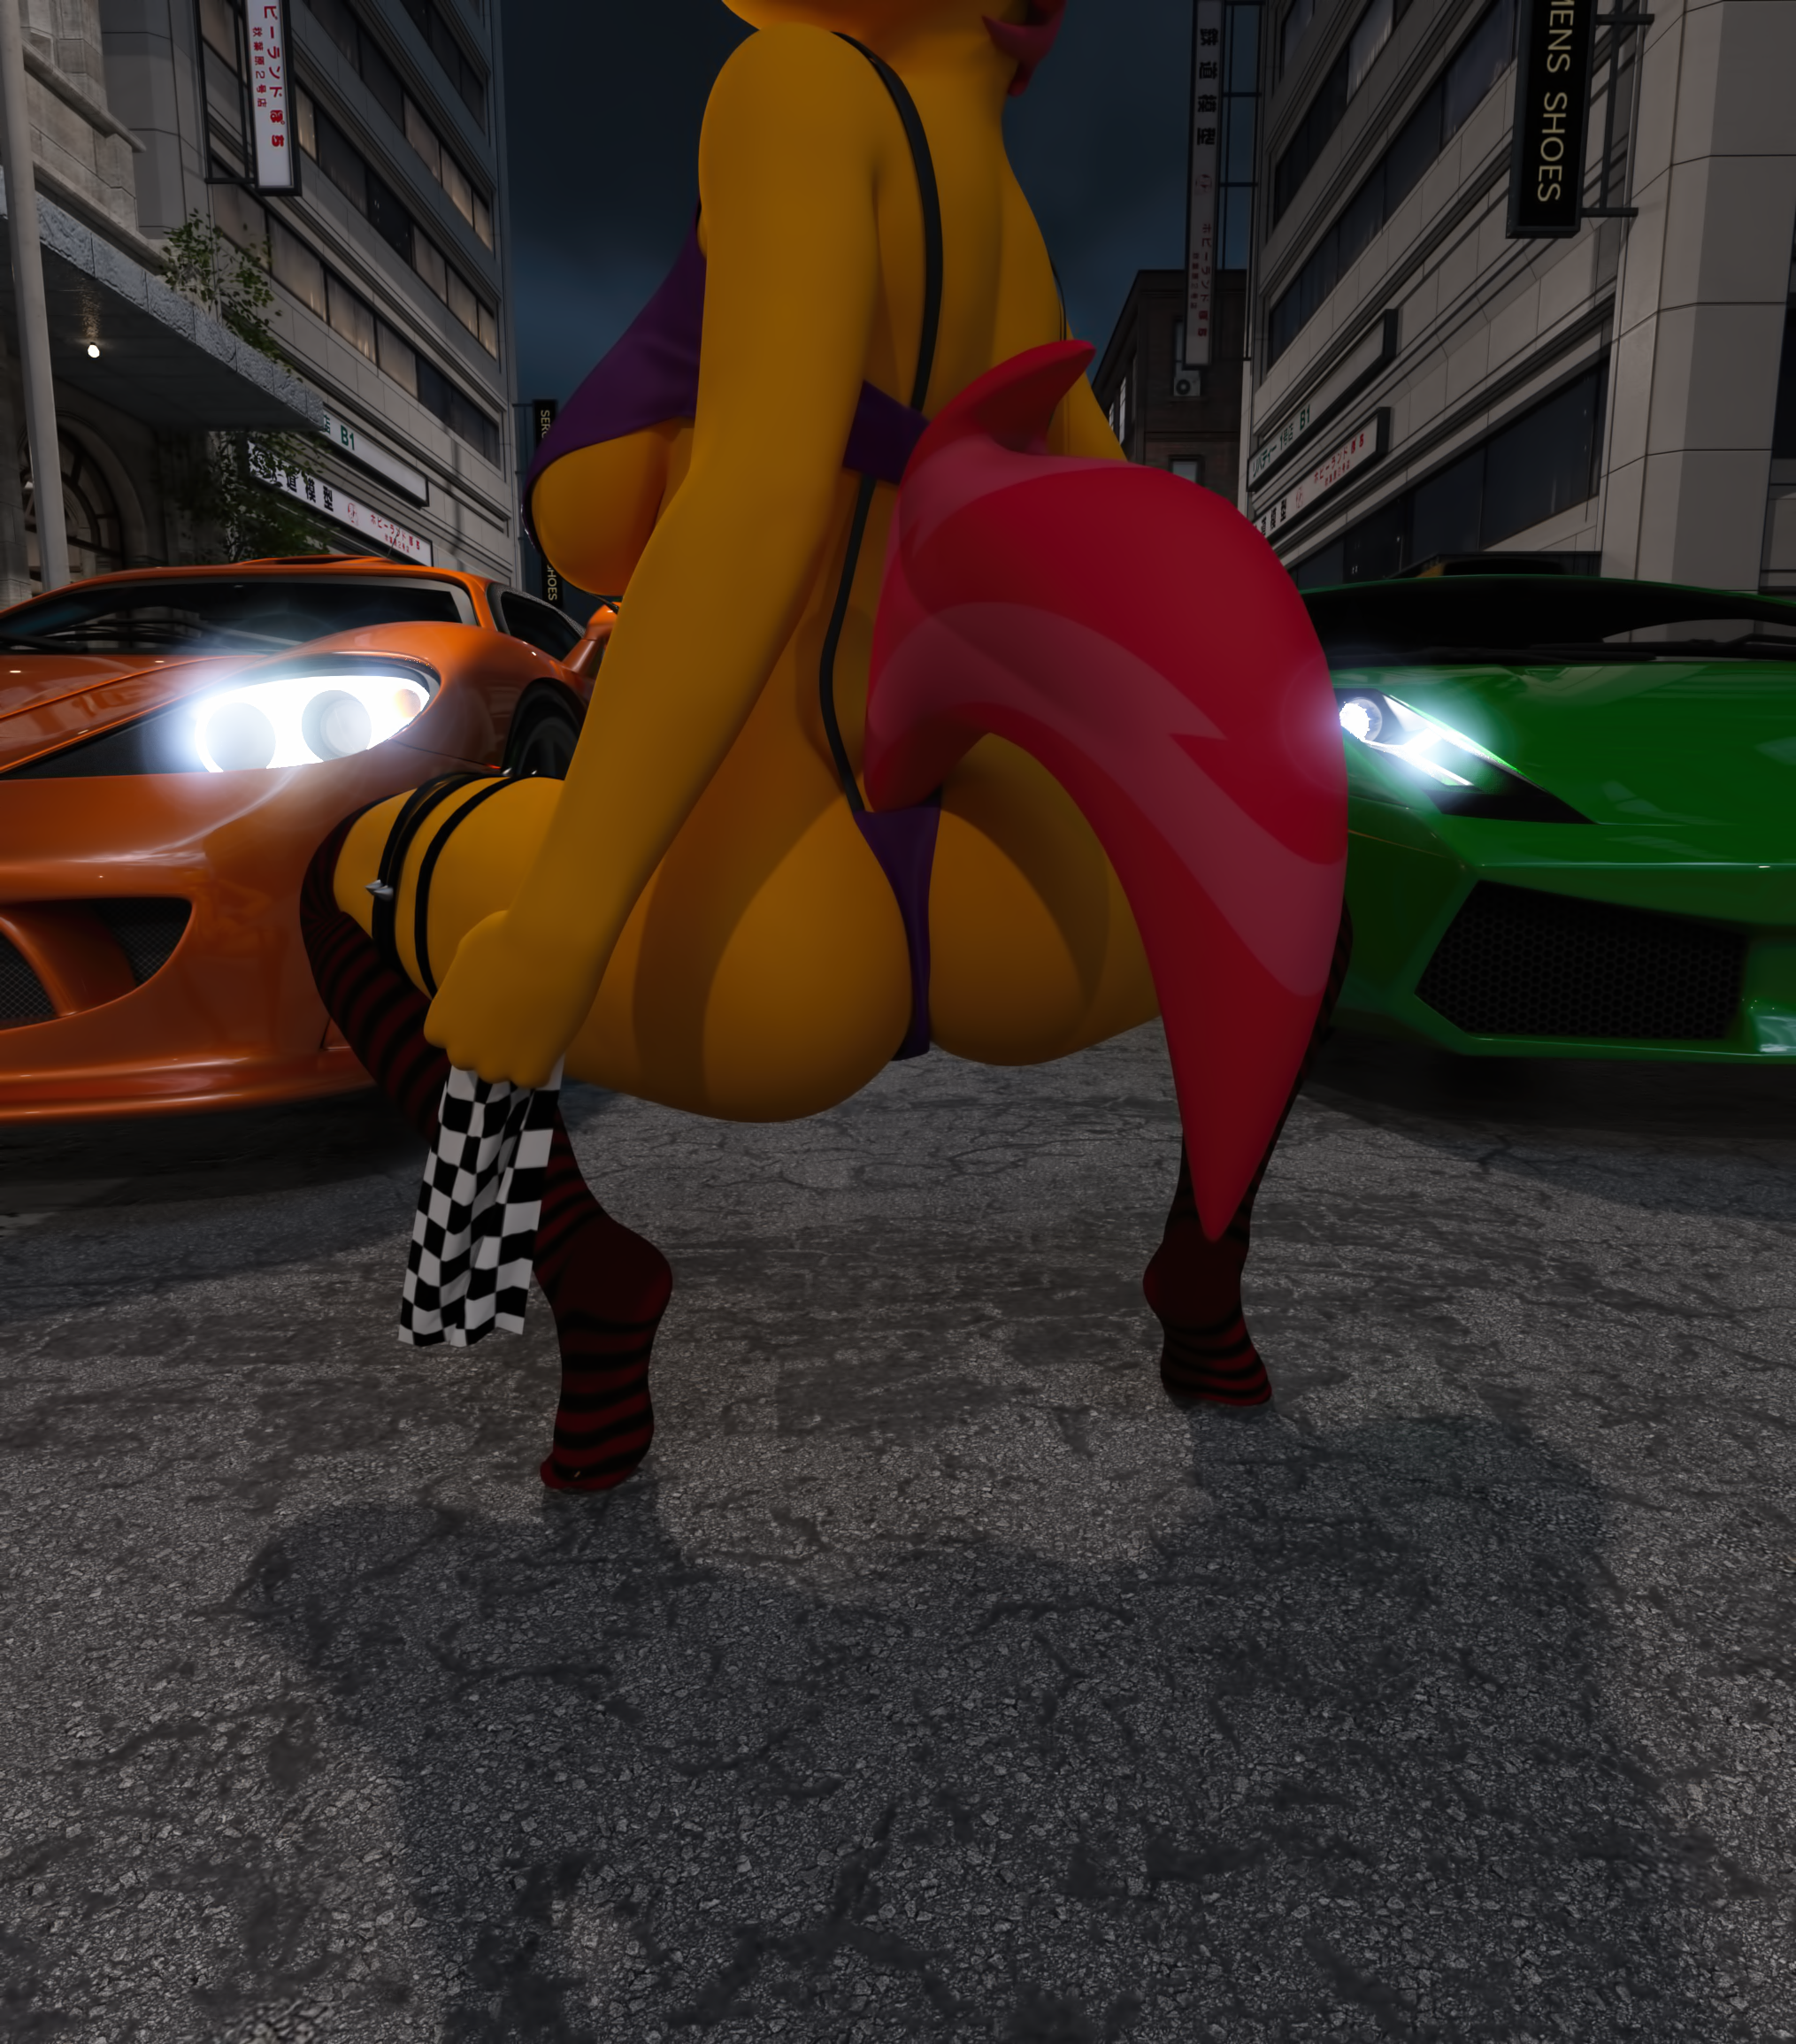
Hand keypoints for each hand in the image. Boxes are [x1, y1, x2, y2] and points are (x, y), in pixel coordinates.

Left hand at [422, 909, 598, 1088]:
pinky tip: (553, 1034)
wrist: (548, 943)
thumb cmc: (506, 937)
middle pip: (475, 1058)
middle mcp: (460, 1053)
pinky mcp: (528, 1074)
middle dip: (492, 1043)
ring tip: (539, 1026)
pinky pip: (536, 1076)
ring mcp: (494, 1067)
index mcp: (439, 1026)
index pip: (451, 1037)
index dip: (473, 1024)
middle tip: (517, 1018)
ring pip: (505, 1070)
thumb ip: (465, 986)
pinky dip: (545, 1061)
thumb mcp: (467, 957)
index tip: (492, 1008)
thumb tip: (477, 991)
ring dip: (518, 1056)